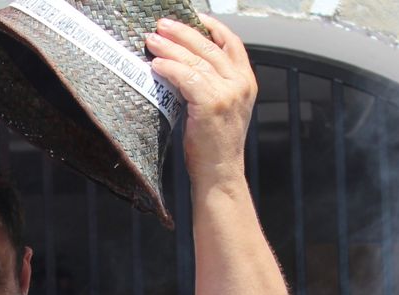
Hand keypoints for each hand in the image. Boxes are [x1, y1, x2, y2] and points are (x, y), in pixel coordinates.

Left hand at [145, 14, 256, 183]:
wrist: (220, 173)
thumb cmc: (214, 145)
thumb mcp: (220, 107)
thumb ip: (211, 84)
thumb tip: (182, 63)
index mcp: (246, 81)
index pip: (232, 43)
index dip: (213, 27)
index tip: (194, 17)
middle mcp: (240, 83)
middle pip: (209, 47)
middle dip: (183, 33)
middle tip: (161, 25)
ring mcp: (228, 93)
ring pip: (196, 60)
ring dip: (170, 47)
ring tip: (152, 40)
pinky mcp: (211, 104)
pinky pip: (186, 78)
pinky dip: (169, 68)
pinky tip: (156, 65)